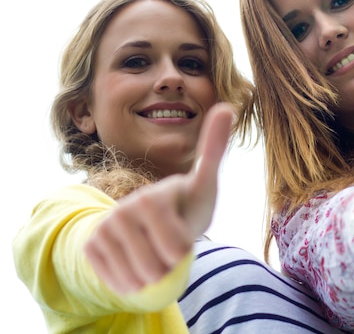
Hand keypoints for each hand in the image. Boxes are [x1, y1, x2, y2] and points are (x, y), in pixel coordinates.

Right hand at [84, 103, 234, 293]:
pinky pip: (117, 281)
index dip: (184, 250)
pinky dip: (132, 281)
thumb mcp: (205, 182)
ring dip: (153, 276)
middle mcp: (122, 211)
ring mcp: (103, 229)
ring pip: (137, 278)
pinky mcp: (90, 247)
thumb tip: (226, 107)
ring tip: (156, 254)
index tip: (184, 234)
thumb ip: (214, 149)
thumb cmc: (187, 204)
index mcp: (153, 198)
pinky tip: (137, 263)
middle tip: (170, 246)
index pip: (175, 247)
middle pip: (156, 267)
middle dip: (170, 266)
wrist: (151, 222)